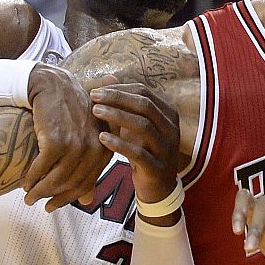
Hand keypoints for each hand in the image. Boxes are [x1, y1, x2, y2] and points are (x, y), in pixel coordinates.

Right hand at [15, 65, 112, 211]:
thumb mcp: (86, 138)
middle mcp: (94, 148)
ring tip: (28, 197)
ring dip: (40, 191)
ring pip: (56, 179)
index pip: (87, 183)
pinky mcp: (56, 141)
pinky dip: (32, 178)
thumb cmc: (69, 112)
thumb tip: (87, 200)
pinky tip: (24, 183)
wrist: (53, 85)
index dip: (69, 198)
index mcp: (104, 149)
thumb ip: (88, 169)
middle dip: (54, 198)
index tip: (53, 206)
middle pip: (72, 184)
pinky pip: (42, 168)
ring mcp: (76, 145)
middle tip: (39, 205)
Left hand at [91, 84, 181, 217]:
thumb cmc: (144, 151)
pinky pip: (139, 153)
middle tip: (93, 97)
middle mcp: (171, 129)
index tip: (96, 90)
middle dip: (117, 98)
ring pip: (143, 126)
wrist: (158, 187)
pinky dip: (119, 143)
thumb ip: (124, 104)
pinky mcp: (158, 168)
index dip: (120, 89)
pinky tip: (101, 138)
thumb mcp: (136, 126)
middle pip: (145, 105)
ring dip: (117, 116)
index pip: (144, 92)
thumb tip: (107, 77)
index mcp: (168, 114)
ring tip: (95, 112)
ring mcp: (167, 149)